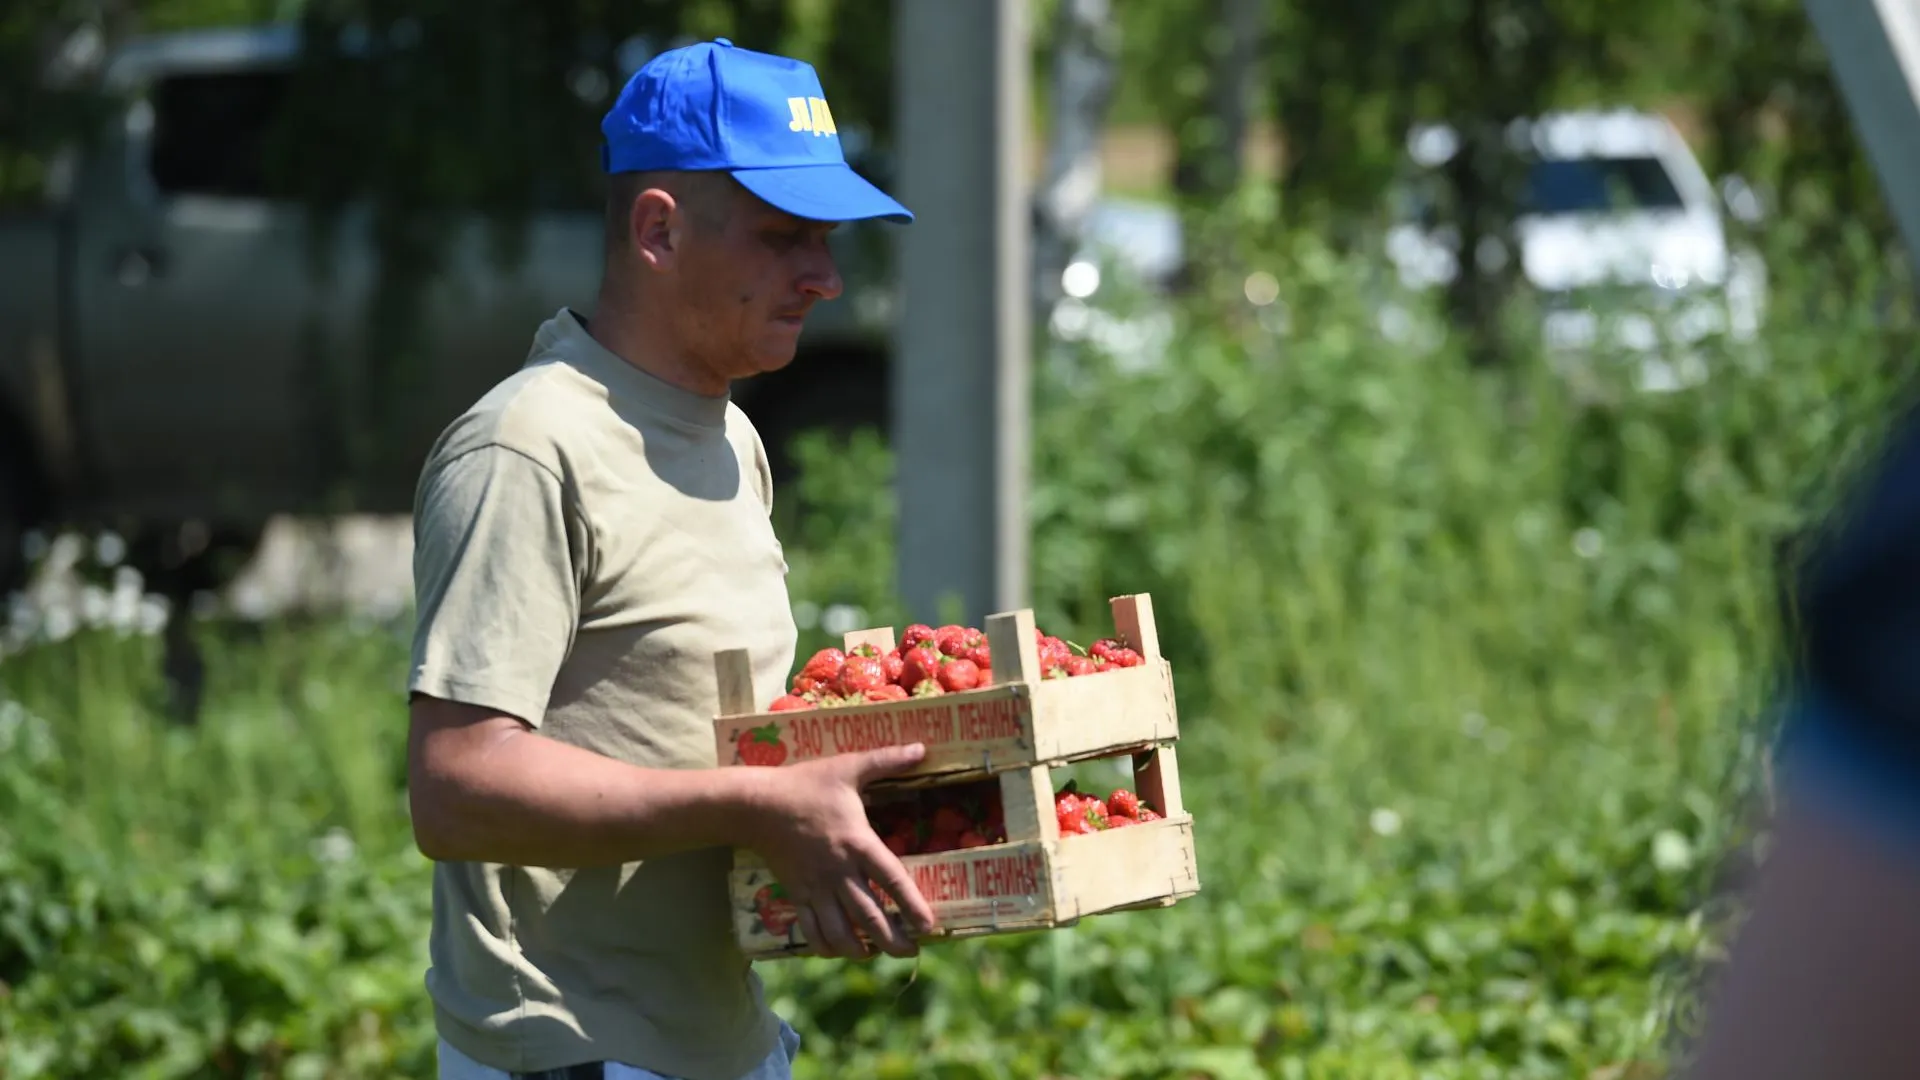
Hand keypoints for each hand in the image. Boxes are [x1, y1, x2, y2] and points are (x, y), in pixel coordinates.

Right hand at [743, 742, 939, 958]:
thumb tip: (922, 748)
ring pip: (841, 931)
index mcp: (857, 842)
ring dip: (862, 950)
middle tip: (912, 952)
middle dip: (893, 941)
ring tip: (879, 954)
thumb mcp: (848, 767)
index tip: (929, 926)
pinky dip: (828, 946)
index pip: (892, 880)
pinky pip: (812, 931)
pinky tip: (841, 949)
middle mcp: (839, 871)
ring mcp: (816, 887)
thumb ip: (886, 760)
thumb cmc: (806, 785)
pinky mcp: (797, 895)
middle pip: (870, 917)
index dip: (912, 905)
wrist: (757, 805)